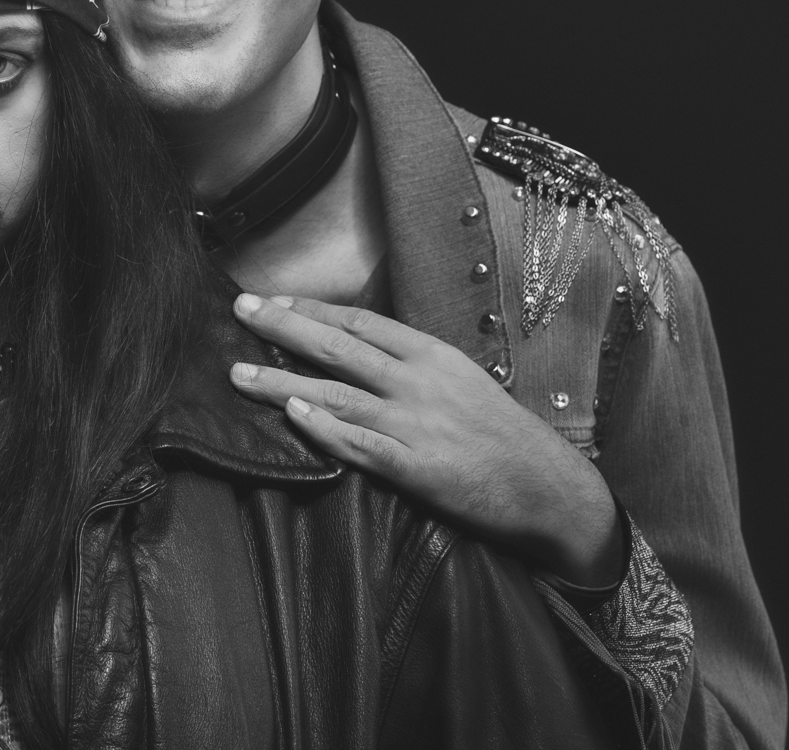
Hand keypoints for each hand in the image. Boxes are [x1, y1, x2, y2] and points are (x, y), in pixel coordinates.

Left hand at [229, 293, 626, 585]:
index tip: (273, 300)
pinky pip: (360, 445)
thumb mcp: (463, 381)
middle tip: (239, 311)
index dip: (311, 309)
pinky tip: (293, 414)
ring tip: (239, 373)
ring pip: (336, 394)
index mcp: (432, 356)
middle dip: (282, 327)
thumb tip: (360, 352)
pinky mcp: (417, 469)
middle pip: (338, 347)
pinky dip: (324, 427)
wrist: (549, 487)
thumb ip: (414, 366)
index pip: (359, 322)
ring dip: (281, 382)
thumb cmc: (503, 436)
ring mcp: (416, 425)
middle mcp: (420, 383)